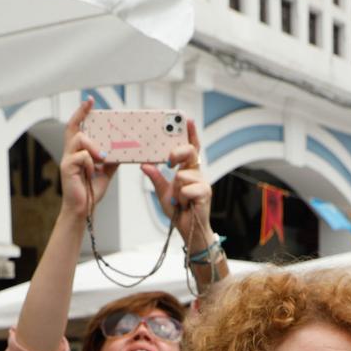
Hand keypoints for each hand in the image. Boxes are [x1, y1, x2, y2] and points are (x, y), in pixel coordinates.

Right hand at [57, 100, 115, 224]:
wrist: (83, 210)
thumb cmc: (90, 192)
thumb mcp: (105, 172)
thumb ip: (111, 160)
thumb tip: (122, 150)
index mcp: (78, 153)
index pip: (77, 128)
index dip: (81, 113)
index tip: (90, 101)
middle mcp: (70, 153)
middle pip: (73, 128)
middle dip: (81, 113)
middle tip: (90, 103)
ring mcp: (67, 160)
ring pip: (80, 139)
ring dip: (94, 146)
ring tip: (102, 158)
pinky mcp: (67, 168)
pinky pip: (82, 156)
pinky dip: (91, 163)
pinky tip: (92, 173)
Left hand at [140, 120, 213, 250]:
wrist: (189, 230)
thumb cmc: (179, 211)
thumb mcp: (162, 193)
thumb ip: (156, 177)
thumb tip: (144, 164)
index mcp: (188, 170)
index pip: (191, 148)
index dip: (190, 133)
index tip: (186, 119)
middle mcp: (197, 173)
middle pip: (189, 152)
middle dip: (177, 153)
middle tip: (169, 161)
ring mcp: (203, 183)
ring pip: (182, 176)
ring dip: (176, 191)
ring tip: (179, 202)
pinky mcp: (205, 193)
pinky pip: (185, 189)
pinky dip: (180, 200)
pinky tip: (185, 206)